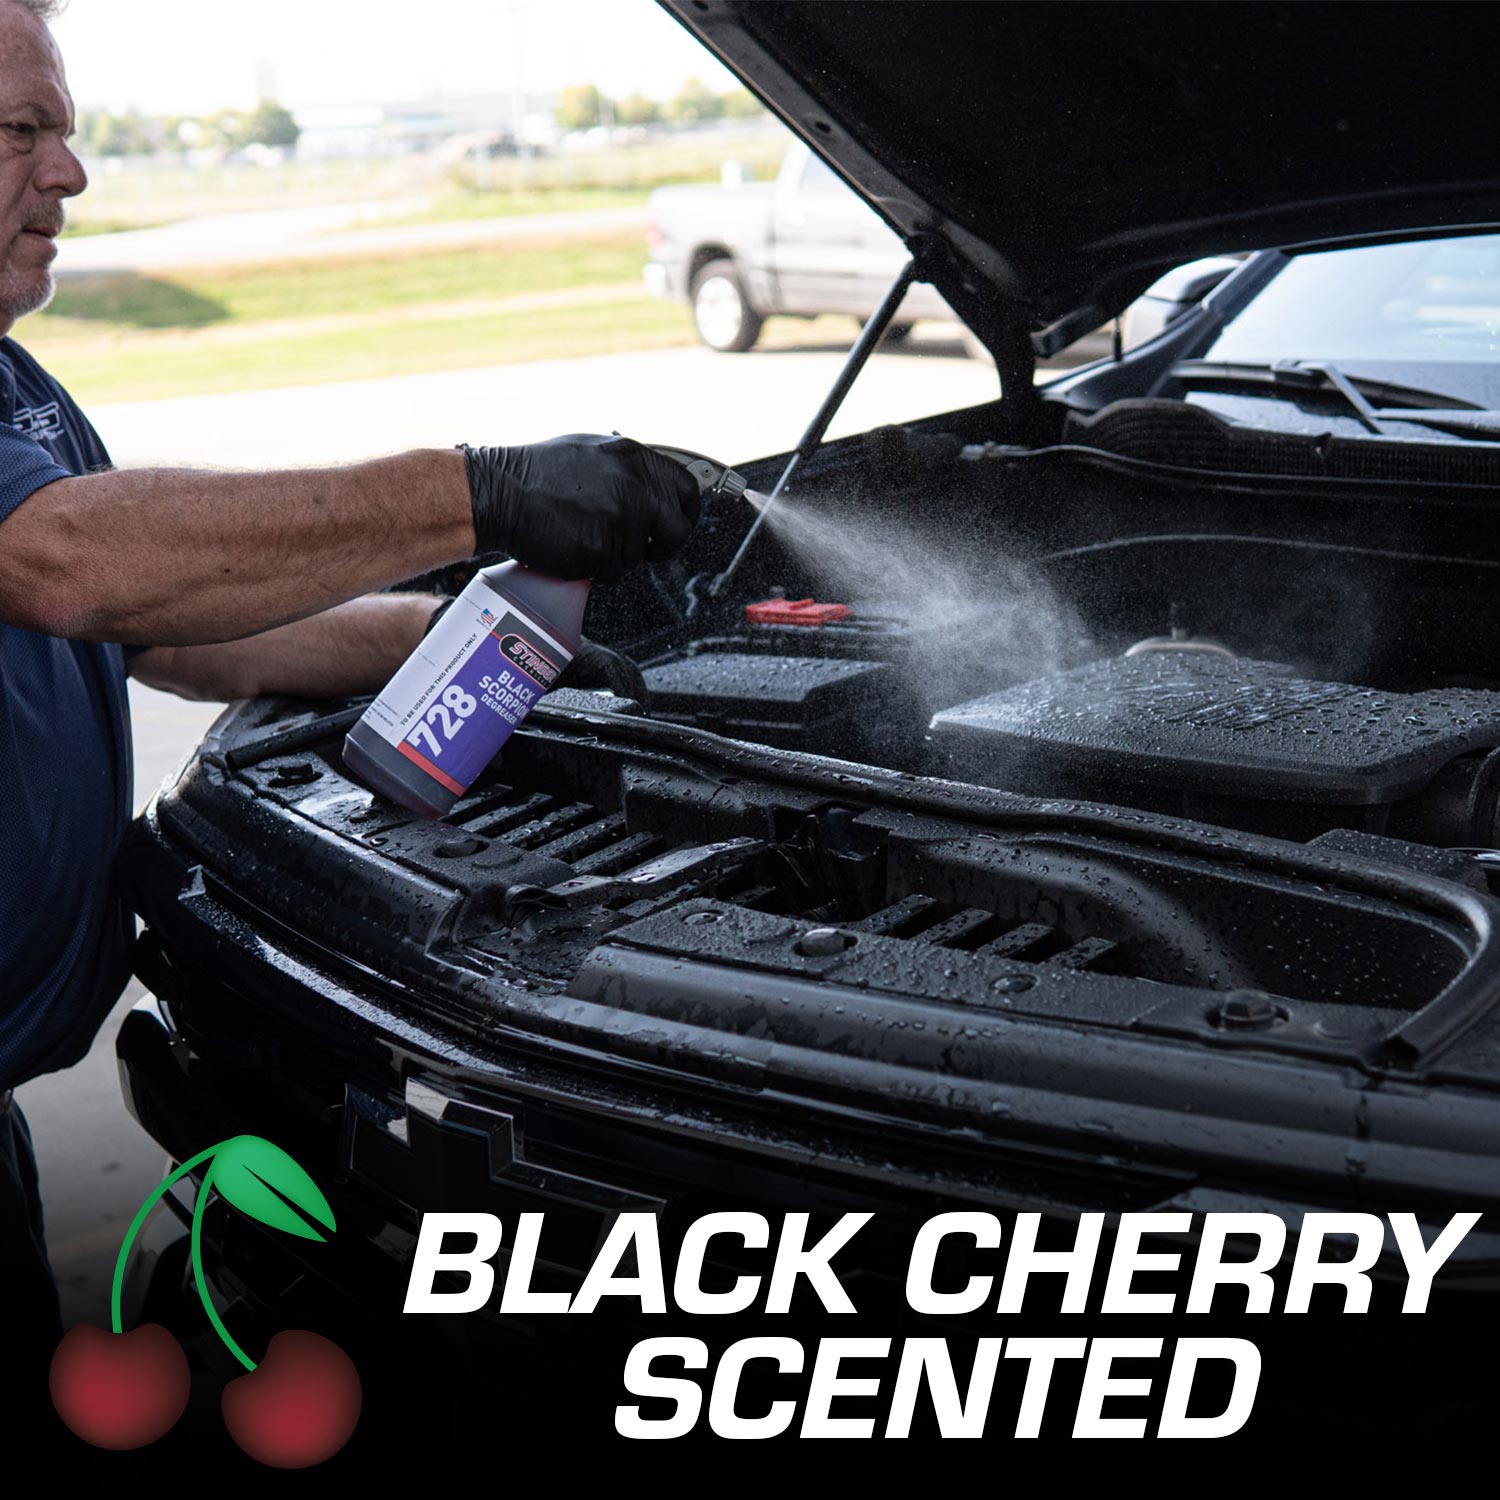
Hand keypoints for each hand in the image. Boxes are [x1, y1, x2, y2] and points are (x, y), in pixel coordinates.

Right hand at [461, 434, 700, 580]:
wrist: (500, 492)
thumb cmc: (535, 473)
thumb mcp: (592, 451)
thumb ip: (628, 470)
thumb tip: (651, 487)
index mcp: (636, 459)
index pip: (687, 490)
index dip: (684, 512)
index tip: (676, 523)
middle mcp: (636, 488)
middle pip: (677, 530)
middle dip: (663, 544)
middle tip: (648, 547)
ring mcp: (622, 521)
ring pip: (639, 554)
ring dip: (617, 553)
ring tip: (584, 533)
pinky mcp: (605, 551)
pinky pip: (613, 570)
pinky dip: (596, 566)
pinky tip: (574, 544)